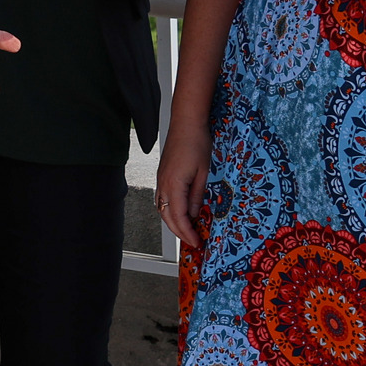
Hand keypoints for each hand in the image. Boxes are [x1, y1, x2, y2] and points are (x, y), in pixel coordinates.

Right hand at [156, 124, 210, 254]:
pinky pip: (162, 200)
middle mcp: (164, 184)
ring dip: (173, 223)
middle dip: (179, 232)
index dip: (187, 232)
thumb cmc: (197, 143)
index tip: (196, 241)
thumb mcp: (204, 172)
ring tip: (187, 230)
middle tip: (193, 241)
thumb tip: (194, 214)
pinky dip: (169, 211)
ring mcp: (161, 180)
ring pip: (162, 209)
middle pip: (167, 216)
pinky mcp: (162, 175)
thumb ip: (197, 196)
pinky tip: (179, 213)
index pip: (178, 217)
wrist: (186, 123)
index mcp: (174, 185)